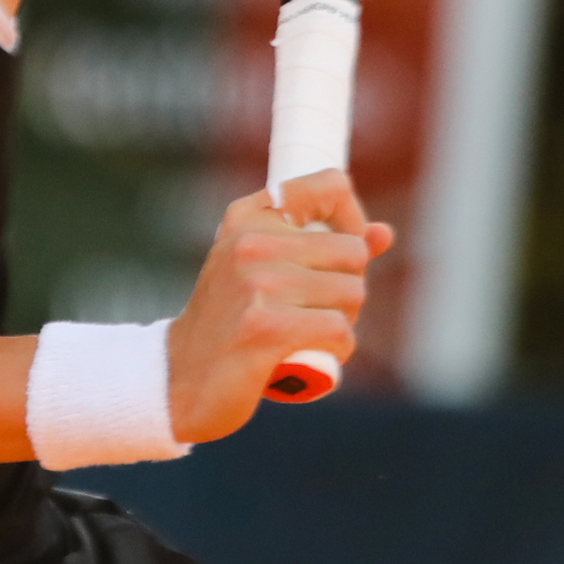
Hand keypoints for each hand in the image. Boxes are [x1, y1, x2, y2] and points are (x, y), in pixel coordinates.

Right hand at [164, 171, 394, 443]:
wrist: (180, 378)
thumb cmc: (230, 323)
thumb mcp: (265, 271)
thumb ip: (324, 248)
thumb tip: (384, 234)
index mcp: (248, 217)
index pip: (331, 185)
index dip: (352, 220)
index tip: (338, 252)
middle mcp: (252, 242)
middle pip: (354, 252)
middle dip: (345, 288)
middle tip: (309, 311)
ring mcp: (258, 283)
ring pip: (352, 294)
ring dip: (339, 323)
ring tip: (300, 335)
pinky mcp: (267, 327)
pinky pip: (341, 331)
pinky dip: (334, 352)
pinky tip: (303, 357)